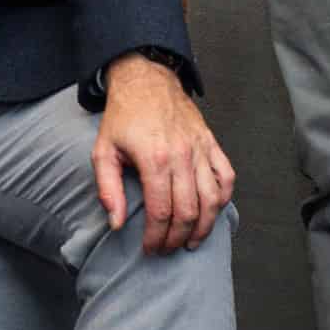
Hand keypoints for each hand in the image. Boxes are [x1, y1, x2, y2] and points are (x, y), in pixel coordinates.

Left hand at [92, 54, 237, 254]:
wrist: (146, 80)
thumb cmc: (123, 117)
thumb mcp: (103, 151)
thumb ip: (108, 189)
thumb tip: (116, 223)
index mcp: (154, 159)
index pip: (161, 212)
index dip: (156, 237)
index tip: (150, 249)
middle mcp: (182, 156)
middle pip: (188, 211)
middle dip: (178, 237)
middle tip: (167, 249)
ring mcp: (200, 149)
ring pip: (212, 199)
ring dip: (204, 226)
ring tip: (191, 241)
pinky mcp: (211, 143)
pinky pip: (227, 177)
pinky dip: (223, 198)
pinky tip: (212, 212)